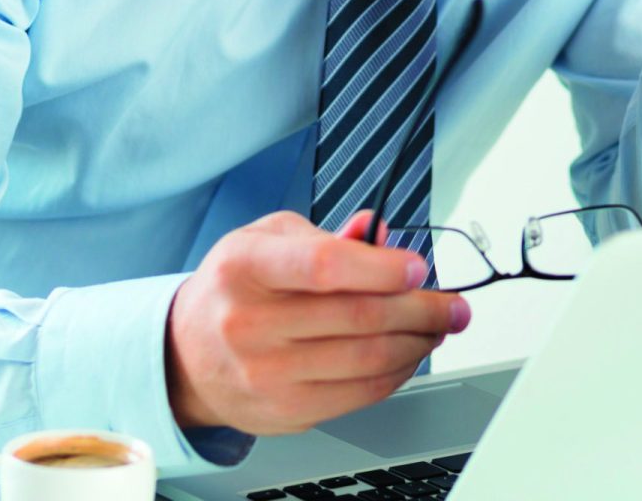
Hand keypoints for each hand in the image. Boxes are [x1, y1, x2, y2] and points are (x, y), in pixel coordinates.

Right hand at [164, 210, 470, 435]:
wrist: (188, 354)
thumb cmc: (234, 289)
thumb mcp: (266, 240)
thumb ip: (325, 235)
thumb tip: (379, 232)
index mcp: (245, 267)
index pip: (323, 266)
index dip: (381, 268)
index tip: (417, 268)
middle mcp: (250, 322)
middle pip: (358, 317)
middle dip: (422, 308)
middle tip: (453, 303)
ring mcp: (267, 373)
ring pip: (367, 359)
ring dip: (418, 342)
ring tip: (438, 327)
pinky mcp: (286, 409)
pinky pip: (361, 393)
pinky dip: (397, 373)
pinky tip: (408, 354)